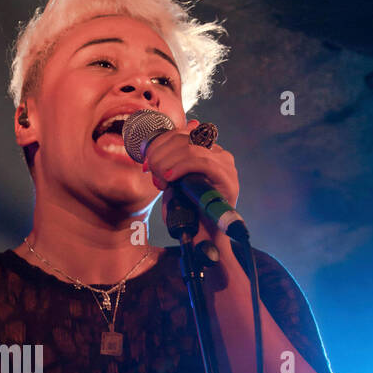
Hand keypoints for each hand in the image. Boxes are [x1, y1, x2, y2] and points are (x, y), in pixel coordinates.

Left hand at [141, 118, 238, 240]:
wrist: (203, 238)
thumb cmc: (187, 212)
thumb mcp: (173, 182)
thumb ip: (168, 162)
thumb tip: (156, 148)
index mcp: (207, 151)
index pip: (181, 133)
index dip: (159, 143)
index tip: (145, 160)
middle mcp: (219, 154)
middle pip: (184, 138)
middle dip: (160, 154)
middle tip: (150, 171)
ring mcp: (225, 165)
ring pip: (191, 148)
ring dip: (168, 162)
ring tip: (160, 179)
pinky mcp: (227, 178)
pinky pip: (202, 162)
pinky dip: (181, 168)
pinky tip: (169, 178)